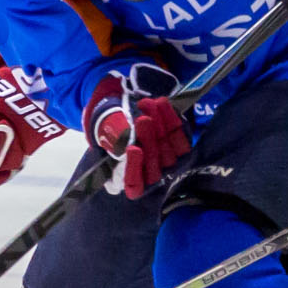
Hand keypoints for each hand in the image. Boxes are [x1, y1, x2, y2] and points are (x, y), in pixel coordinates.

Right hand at [86, 62, 190, 199]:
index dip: (134, 166)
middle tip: (142, 121)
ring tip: (149, 105)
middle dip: (148, 140)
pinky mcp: (179, 147)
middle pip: (153, 162)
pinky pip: (178, 135)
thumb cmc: (113, 139)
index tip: (132, 148)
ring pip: (168, 148)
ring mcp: (167, 163)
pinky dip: (170, 118)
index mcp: (132, 184)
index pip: (135, 184)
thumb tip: (122, 139)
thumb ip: (114, 142)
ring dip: (160, 125)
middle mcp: (150, 177)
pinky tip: (160, 103)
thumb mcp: (108, 141)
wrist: (126, 125)